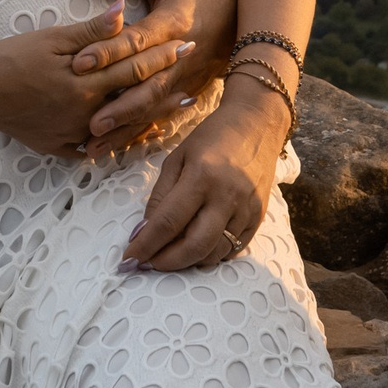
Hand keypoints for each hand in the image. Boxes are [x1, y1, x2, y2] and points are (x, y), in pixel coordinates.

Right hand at [0, 3, 194, 156]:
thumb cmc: (12, 57)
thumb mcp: (51, 38)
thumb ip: (91, 31)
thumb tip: (124, 13)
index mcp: (84, 82)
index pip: (133, 66)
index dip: (161, 54)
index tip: (186, 44)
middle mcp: (84, 112)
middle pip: (134, 97)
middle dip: (165, 84)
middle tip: (193, 76)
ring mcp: (72, 134)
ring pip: (121, 128)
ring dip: (150, 117)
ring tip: (176, 110)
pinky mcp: (58, 147)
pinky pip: (95, 150)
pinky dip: (117, 142)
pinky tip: (134, 138)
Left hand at [72, 0, 237, 158]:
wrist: (237, 12)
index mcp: (173, 23)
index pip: (137, 41)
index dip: (108, 52)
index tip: (79, 63)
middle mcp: (181, 57)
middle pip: (148, 85)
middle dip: (120, 106)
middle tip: (90, 123)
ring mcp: (186, 77)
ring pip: (154, 107)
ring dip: (127, 128)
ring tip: (97, 145)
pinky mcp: (186, 91)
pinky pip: (162, 115)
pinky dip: (140, 133)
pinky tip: (118, 147)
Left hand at [124, 77, 288, 272]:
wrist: (256, 124)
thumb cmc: (211, 138)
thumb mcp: (177, 158)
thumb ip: (160, 196)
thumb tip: (144, 232)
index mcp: (202, 175)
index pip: (168, 222)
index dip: (146, 245)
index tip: (129, 259)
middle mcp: (227, 195)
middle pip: (194, 246)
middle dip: (167, 262)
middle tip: (149, 263)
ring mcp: (247, 209)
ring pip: (214, 253)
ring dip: (189, 261)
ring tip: (172, 254)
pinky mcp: (259, 217)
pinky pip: (234, 249)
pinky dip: (212, 254)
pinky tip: (198, 246)